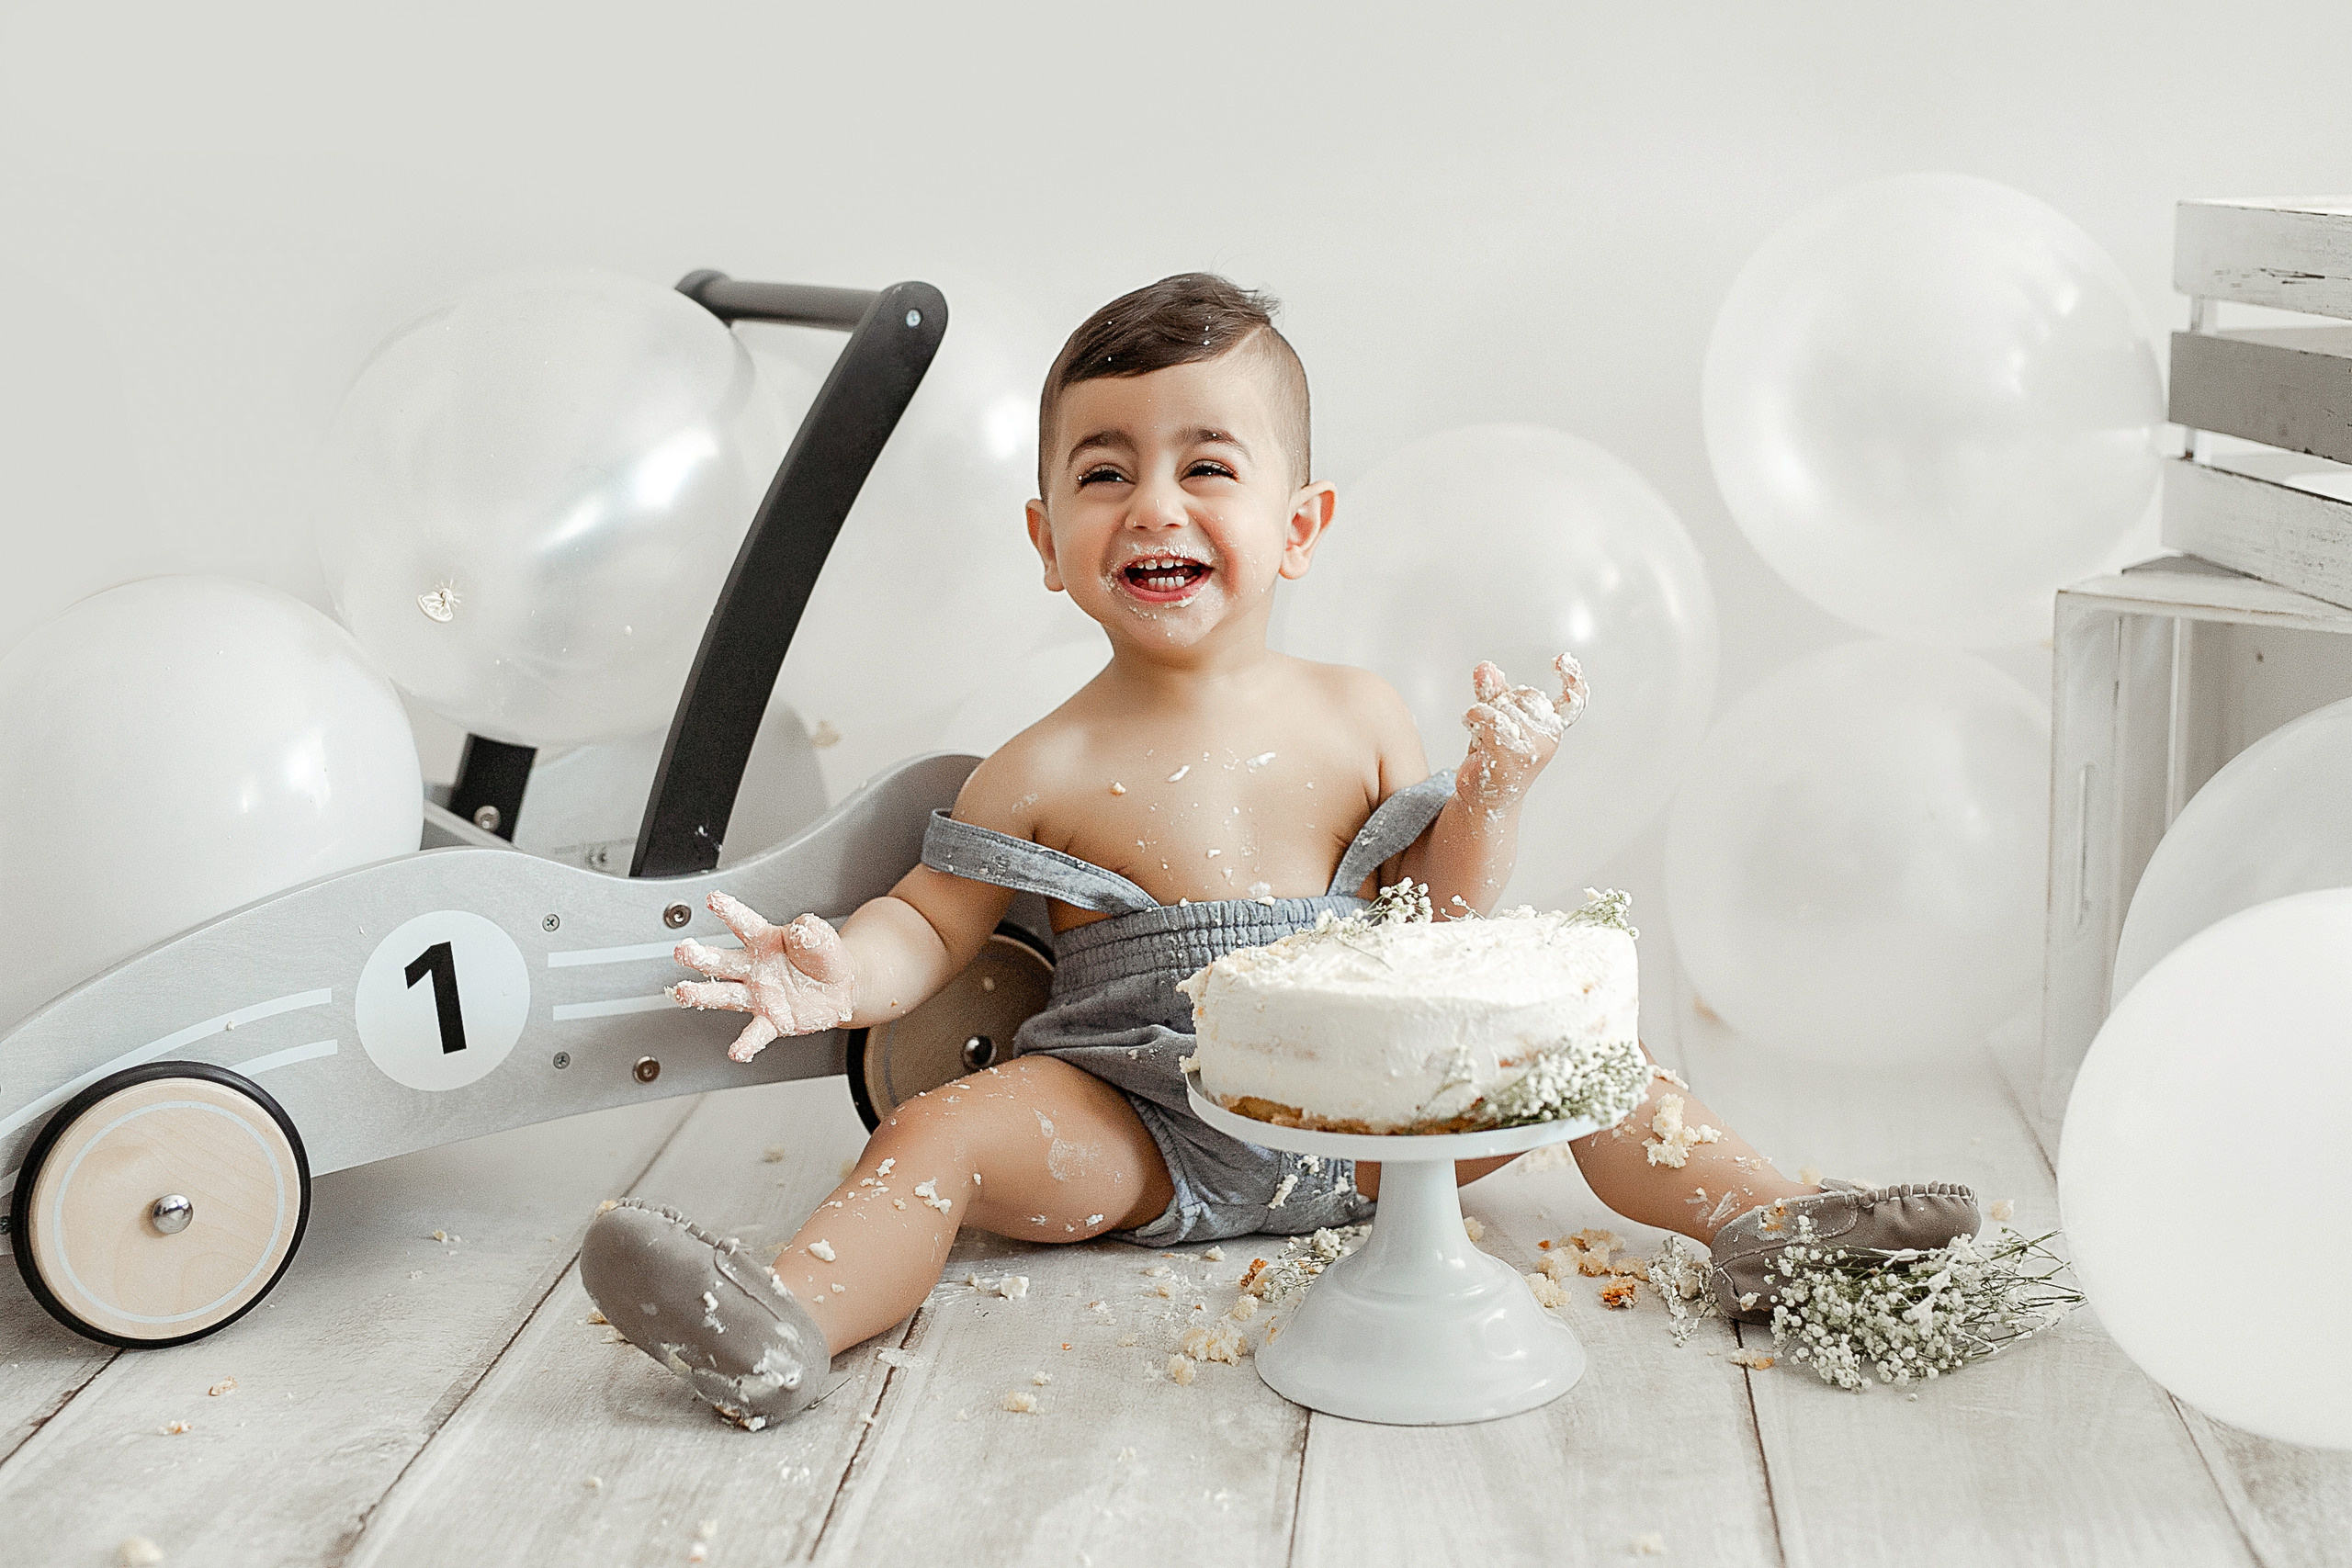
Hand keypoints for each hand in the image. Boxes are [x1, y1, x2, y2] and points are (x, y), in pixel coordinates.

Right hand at [669, 891, 855, 1062]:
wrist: (838, 988)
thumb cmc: (822, 958)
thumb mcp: (821, 938)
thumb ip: (812, 932)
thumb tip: (804, 928)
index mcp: (766, 941)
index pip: (744, 923)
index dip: (729, 910)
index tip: (712, 899)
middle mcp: (754, 969)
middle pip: (722, 961)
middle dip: (700, 956)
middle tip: (682, 951)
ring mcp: (759, 996)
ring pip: (726, 995)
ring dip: (702, 995)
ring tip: (683, 993)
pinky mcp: (770, 1020)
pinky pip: (756, 1033)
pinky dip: (746, 1043)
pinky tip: (737, 1051)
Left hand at [1459, 653, 1587, 808]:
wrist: (1483, 801)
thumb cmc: (1493, 762)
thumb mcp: (1497, 721)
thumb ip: (1495, 693)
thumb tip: (1486, 668)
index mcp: (1552, 728)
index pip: (1573, 700)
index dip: (1573, 678)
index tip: (1562, 659)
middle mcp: (1549, 736)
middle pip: (1524, 694)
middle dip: (1502, 703)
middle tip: (1493, 731)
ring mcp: (1533, 745)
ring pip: (1503, 704)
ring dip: (1484, 716)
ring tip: (1484, 739)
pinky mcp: (1512, 751)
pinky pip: (1487, 715)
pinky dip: (1474, 717)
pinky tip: (1472, 729)